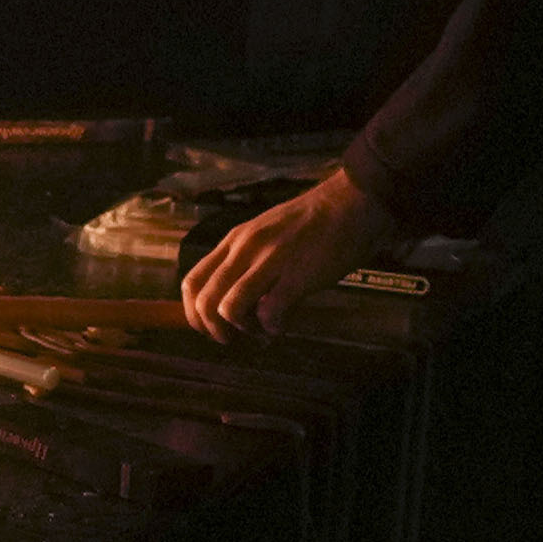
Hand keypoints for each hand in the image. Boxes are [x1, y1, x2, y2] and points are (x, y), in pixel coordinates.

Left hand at [185, 167, 402, 343]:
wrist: (351, 203)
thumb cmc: (311, 223)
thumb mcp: (264, 234)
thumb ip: (246, 262)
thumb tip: (234, 302)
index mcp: (233, 241)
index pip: (191, 283)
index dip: (193, 314)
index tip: (211, 327)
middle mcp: (244, 249)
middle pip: (204, 302)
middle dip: (214, 330)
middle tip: (235, 338)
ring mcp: (269, 260)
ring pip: (229, 308)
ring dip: (242, 331)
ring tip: (260, 332)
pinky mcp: (296, 274)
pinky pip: (269, 313)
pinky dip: (272, 328)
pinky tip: (283, 325)